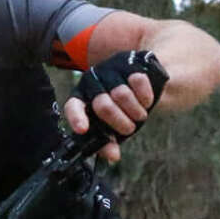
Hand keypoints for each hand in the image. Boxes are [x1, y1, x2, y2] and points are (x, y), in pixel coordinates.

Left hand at [64, 50, 164, 164]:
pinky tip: (146, 101)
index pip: (73, 106)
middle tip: (130, 128)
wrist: (144, 81)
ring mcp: (110, 69)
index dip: (77, 118)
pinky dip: (145, 97)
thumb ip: (109, 142)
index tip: (83, 129)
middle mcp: (92, 81)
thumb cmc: (123, 108)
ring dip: (135, 112)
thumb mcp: (113, 126)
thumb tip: (113, 156)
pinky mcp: (129, 62)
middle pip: (102, 105)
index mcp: (82, 97)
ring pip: (122, 94)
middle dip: (120, 122)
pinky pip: (138, 82)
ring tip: (139, 116)